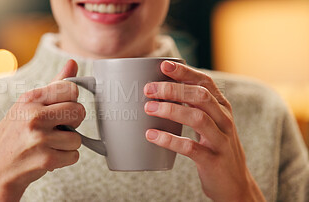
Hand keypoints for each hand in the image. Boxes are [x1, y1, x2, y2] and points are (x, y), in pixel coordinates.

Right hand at [0, 60, 84, 201]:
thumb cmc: (13, 136)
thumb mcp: (26, 106)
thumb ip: (53, 85)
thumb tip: (73, 62)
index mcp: (29, 99)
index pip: (71, 89)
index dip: (71, 101)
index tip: (61, 109)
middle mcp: (34, 115)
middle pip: (80, 111)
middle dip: (73, 122)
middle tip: (57, 128)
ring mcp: (40, 138)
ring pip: (78, 138)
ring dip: (67, 145)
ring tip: (47, 145)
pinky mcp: (46, 159)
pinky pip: (74, 156)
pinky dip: (64, 159)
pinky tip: (47, 157)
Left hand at [144, 61, 265, 201]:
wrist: (235, 184)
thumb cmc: (215, 148)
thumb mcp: (211, 124)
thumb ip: (195, 107)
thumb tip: (164, 90)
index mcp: (222, 108)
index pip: (205, 82)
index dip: (185, 72)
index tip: (163, 65)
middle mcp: (224, 121)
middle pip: (200, 96)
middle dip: (173, 90)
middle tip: (148, 89)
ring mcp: (220, 141)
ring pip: (197, 118)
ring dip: (170, 110)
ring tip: (148, 108)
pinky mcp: (213, 160)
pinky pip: (190, 147)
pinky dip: (169, 140)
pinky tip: (152, 136)